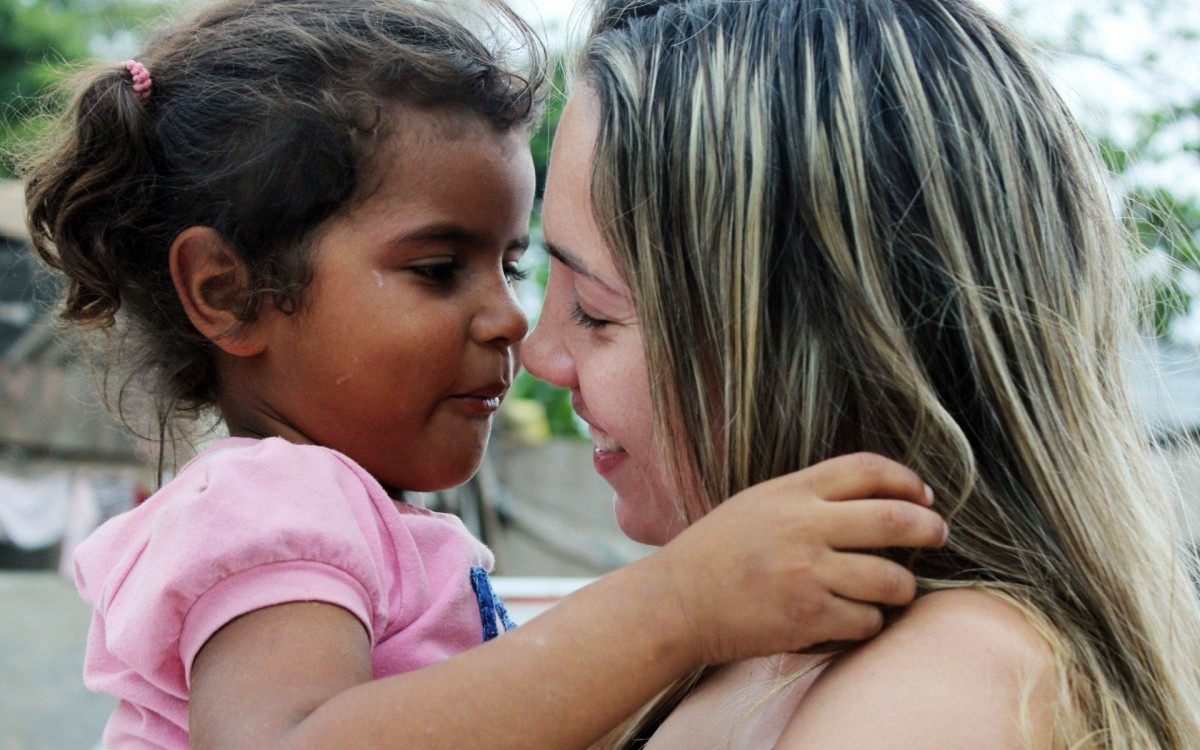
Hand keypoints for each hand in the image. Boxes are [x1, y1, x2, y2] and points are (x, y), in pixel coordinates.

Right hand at [651, 452, 947, 665]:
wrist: (676, 601)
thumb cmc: (716, 552)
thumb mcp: (759, 503)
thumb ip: (810, 497)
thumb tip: (875, 499)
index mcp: (792, 492)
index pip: (867, 469)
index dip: (907, 479)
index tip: (924, 495)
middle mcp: (804, 526)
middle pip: (896, 519)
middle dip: (930, 528)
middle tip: (938, 534)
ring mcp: (808, 573)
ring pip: (892, 579)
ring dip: (903, 586)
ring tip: (895, 588)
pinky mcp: (808, 616)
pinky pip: (867, 620)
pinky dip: (870, 621)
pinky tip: (854, 616)